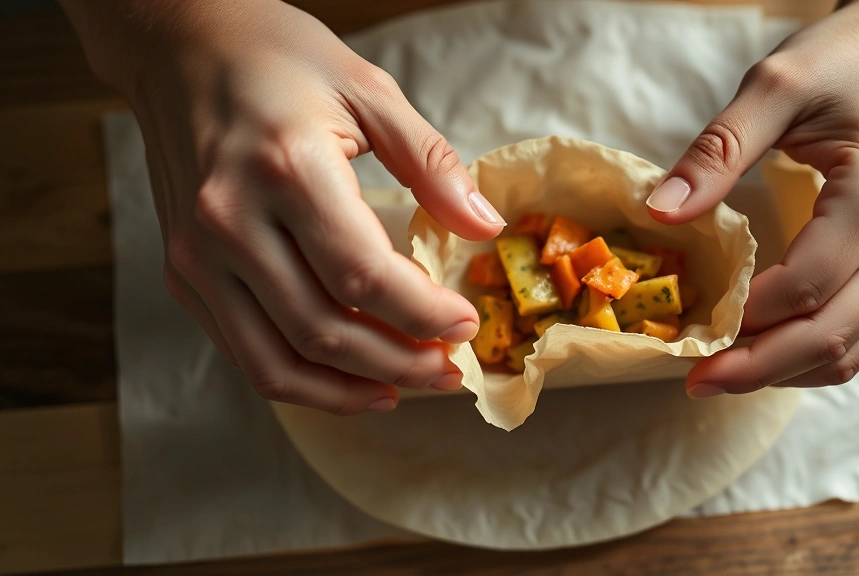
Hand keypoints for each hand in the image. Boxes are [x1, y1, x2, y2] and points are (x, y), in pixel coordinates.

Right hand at [66, 1, 505, 412]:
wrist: (179, 46)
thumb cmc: (276, 60)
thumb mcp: (368, 90)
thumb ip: (431, 162)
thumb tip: (485, 226)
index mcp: (286, 169)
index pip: (364, 275)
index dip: (423, 315)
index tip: (464, 326)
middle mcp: (230, 221)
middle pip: (323, 330)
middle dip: (399, 364)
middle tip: (447, 370)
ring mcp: (198, 255)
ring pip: (277, 361)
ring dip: (349, 389)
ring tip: (405, 387)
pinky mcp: (184, 274)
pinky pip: (244, 352)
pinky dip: (301, 379)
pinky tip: (348, 377)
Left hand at [646, 0, 858, 396]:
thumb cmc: (845, 66)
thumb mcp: (774, 86)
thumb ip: (716, 151)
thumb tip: (661, 211)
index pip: (806, 285)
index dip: (745, 318)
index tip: (690, 331)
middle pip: (831, 335)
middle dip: (756, 368)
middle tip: (696, 381)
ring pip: (853, 351)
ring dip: (784, 371)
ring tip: (722, 374)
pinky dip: (814, 355)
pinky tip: (767, 352)